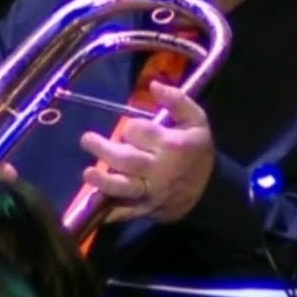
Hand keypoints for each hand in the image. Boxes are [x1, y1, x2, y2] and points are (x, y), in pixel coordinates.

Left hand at [78, 81, 214, 222]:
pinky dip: (110, 211)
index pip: (141, 132)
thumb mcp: (197, 121)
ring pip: (124, 187)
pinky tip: (95, 206)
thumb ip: (178, 101)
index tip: (132, 130)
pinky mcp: (146, 208)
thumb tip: (154, 85)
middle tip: (86, 139)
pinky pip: (125, 211)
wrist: (210, 191)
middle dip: (104, 149)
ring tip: (87, 173)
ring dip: (104, 181)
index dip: (132, 129)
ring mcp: (152, 192)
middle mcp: (159, 169)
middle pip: (127, 159)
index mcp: (172, 145)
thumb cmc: (197, 151)